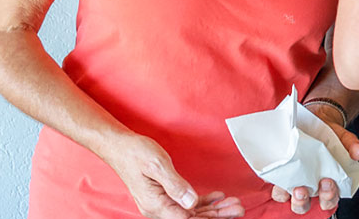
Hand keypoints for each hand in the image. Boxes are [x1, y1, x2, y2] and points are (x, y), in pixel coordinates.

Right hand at [102, 133, 243, 218]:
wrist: (119, 147)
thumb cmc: (135, 153)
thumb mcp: (158, 166)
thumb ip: (176, 185)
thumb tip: (191, 202)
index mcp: (155, 205)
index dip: (209, 218)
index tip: (229, 214)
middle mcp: (157, 208)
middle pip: (192, 218)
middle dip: (216, 215)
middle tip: (238, 208)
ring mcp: (160, 204)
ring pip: (190, 212)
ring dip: (212, 209)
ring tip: (232, 204)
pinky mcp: (163, 197)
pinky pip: (185, 205)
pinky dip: (202, 202)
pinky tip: (217, 197)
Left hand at [270, 104, 358, 213]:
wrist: (317, 120)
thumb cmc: (331, 136)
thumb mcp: (344, 139)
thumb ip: (352, 145)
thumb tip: (358, 152)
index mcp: (327, 184)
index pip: (328, 200)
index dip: (328, 197)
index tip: (328, 182)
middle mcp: (308, 186)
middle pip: (303, 206)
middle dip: (302, 202)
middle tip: (304, 189)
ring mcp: (292, 180)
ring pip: (285, 198)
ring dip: (285, 195)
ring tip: (290, 185)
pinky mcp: (279, 171)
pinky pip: (273, 181)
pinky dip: (274, 181)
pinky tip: (276, 173)